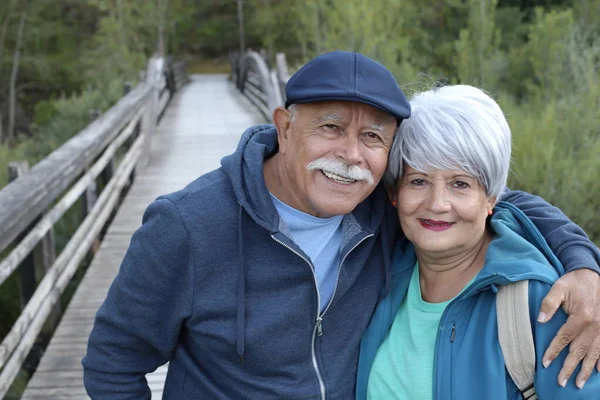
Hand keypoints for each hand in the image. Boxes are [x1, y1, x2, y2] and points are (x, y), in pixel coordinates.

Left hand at [538, 268, 599, 388]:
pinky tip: (598, 371)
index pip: (565, 337)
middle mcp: (595, 325)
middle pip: (580, 350)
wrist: (592, 275)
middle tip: (561, 381)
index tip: (545, 363)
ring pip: (594, 353)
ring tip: (578, 383)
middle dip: (570, 367)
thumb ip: (549, 303)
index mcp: (582, 316)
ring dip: (586, 369)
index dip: (554, 351)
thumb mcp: (558, 288)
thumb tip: (540, 320)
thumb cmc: (573, 282)